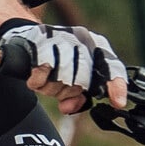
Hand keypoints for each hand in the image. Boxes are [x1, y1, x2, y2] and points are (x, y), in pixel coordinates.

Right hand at [0, 18, 126, 105]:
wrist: (26, 37)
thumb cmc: (55, 58)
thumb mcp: (72, 75)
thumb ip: (78, 95)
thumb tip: (70, 107)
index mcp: (96, 44)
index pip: (112, 66)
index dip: (117, 86)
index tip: (118, 103)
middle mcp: (81, 38)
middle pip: (82, 81)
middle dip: (69, 91)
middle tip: (61, 87)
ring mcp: (60, 38)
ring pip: (62, 80)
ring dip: (51, 88)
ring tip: (48, 81)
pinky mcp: (39, 43)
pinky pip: (42, 75)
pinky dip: (38, 82)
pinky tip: (36, 77)